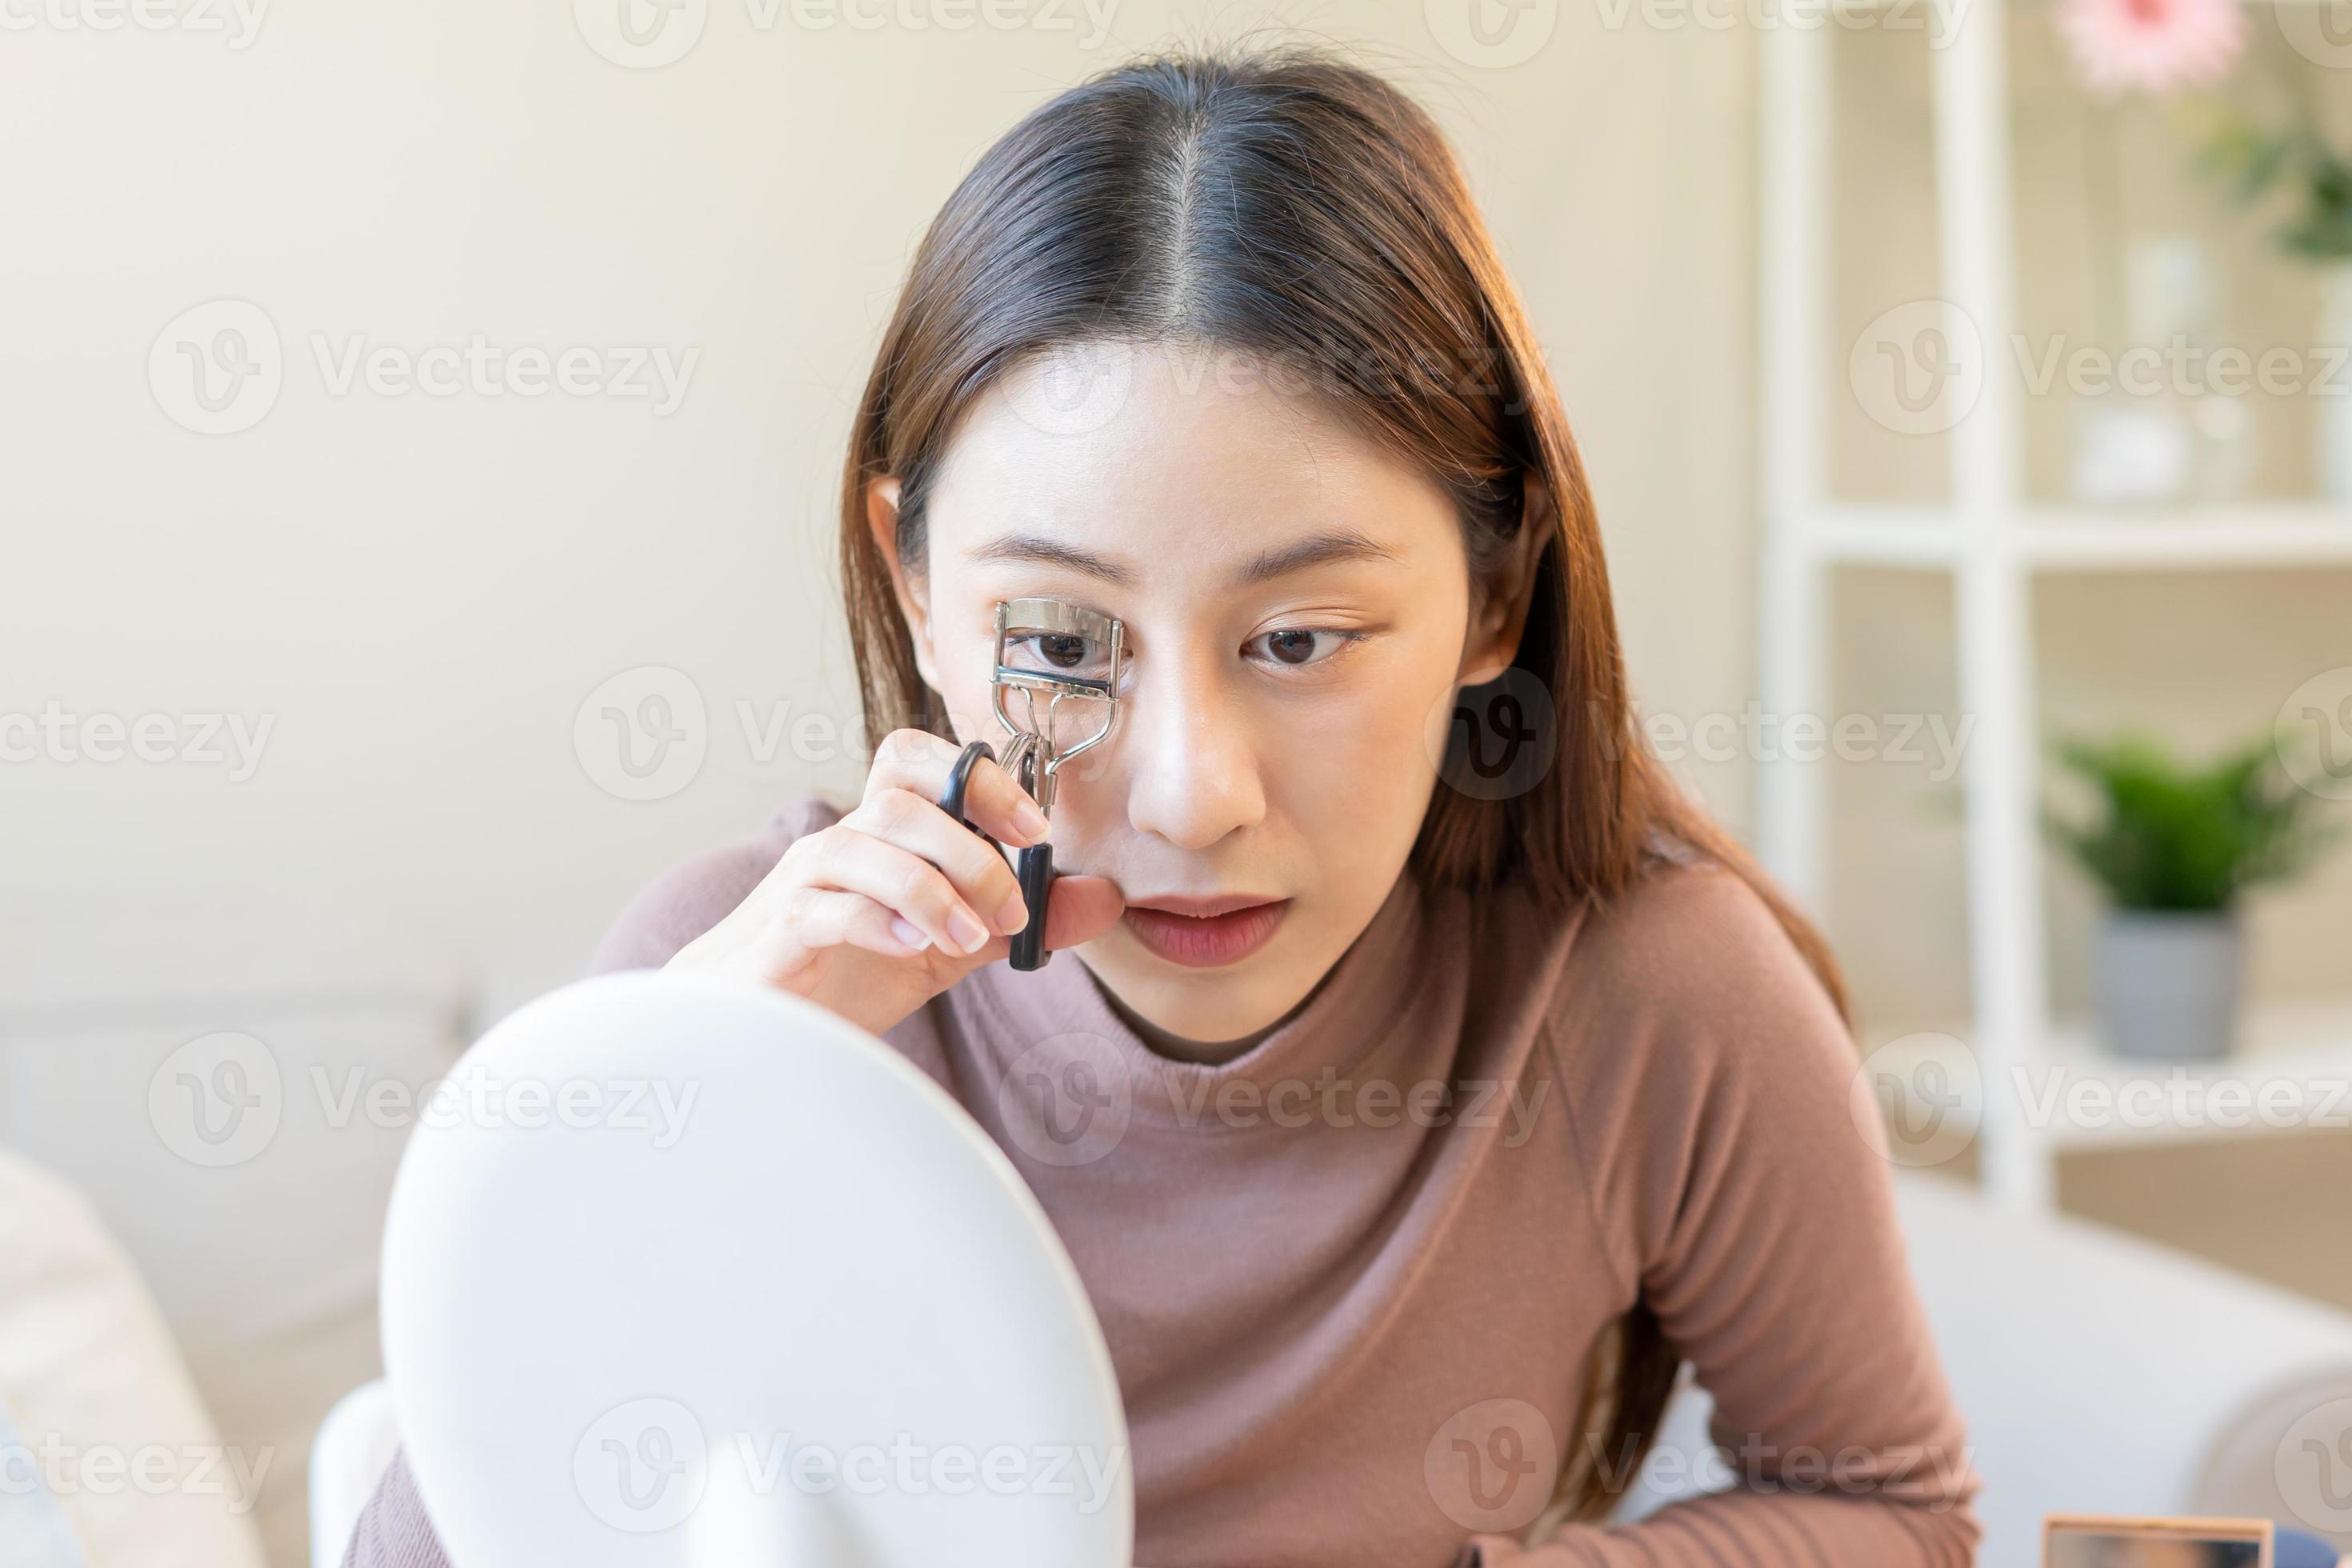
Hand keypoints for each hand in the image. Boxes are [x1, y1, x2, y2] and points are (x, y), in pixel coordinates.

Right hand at [664, 728, 1125, 1036]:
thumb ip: (1022, 918)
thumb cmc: (850, 970)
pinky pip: (823, 906)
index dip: (978, 776)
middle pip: (901, 800)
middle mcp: (841, 842)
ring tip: (972, 937)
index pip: (915, 758)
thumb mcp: (953, 945)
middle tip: (1010, 909)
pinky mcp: (779, 933)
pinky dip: (878, 922)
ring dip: (932, 889)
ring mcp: (803, 883)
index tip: (1034, 830)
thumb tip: (1105, 897)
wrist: (762, 1028)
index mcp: (882, 833)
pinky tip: (913, 951)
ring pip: (862, 844)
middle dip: (970, 848)